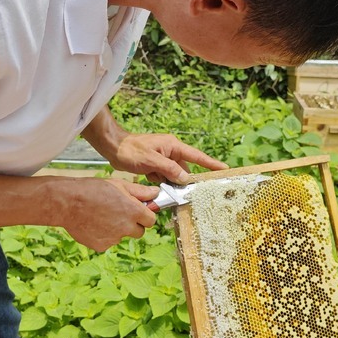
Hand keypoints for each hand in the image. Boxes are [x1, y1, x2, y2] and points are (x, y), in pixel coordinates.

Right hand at [61, 178, 160, 250]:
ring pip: (122, 236)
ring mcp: (114, 239)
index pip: (151, 220)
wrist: (67, 202)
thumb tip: (156, 193)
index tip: (137, 211)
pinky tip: (94, 223)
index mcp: (134, 211)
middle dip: (132, 224)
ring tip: (101, 215)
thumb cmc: (92, 189)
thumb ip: (140, 191)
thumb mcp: (119, 185)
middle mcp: (127, 227)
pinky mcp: (102, 246)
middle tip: (118, 213)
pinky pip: (108, 242)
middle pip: (139, 232)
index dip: (144, 215)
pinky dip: (103, 235)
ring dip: (117, 229)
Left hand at [111, 133, 227, 184]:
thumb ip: (169, 169)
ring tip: (165, 187)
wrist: (113, 148)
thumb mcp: (151, 160)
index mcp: (173, 146)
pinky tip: (153, 183)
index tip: (224, 169)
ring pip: (173, 175)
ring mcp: (163, 159)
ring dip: (170, 183)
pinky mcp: (155, 165)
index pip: (196, 156)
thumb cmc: (131, 150)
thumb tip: (185, 178)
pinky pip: (164, 177)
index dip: (211, 163)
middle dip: (184, 180)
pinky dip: (160, 182)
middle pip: (185, 168)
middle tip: (189, 191)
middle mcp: (170, 151)